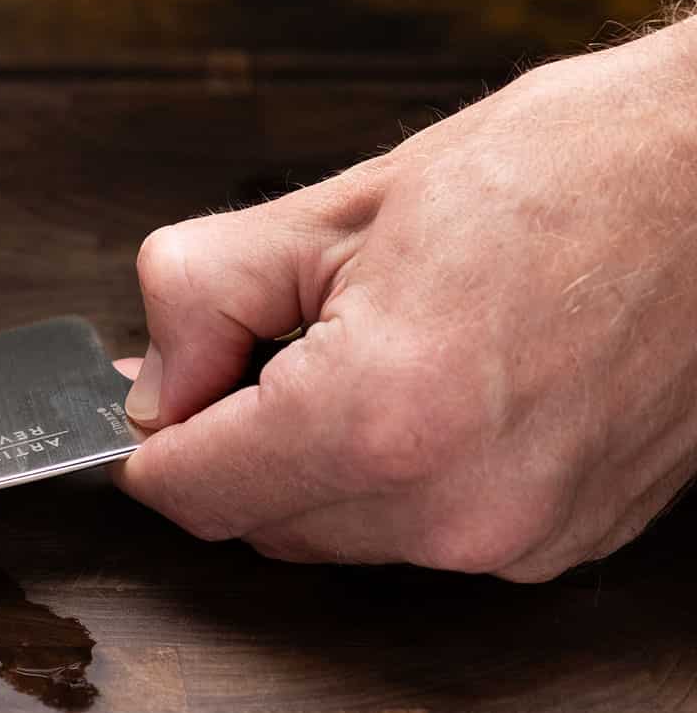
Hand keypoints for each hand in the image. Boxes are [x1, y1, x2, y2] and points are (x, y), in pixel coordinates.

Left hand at [112, 19, 696, 580]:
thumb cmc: (563, 171)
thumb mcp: (337, 208)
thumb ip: (205, 297)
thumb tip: (150, 379)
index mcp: (382, 420)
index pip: (194, 495)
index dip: (149, 443)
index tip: (149, 399)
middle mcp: (454, 510)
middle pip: (259, 524)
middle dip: (228, 444)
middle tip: (243, 346)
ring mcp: (519, 540)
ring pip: (339, 534)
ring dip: (310, 462)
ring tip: (354, 342)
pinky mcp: (564, 541)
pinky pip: (423, 531)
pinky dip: (393, 475)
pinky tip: (427, 382)